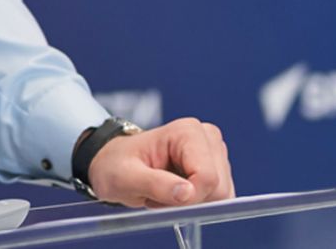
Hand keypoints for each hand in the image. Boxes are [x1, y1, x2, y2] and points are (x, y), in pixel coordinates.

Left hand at [85, 118, 234, 208]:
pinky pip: (218, 200)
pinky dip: (195, 203)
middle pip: (218, 188)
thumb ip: (155, 184)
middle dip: (188, 200)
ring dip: (190, 202)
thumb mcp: (125, 178)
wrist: (115, 164)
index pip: (207, 177)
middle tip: (157, 190)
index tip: (160, 197)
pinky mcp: (216, 169)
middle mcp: (206, 137)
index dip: (188, 197)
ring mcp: (214, 153)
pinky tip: (175, 191)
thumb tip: (188, 194)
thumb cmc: (116, 165)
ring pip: (220, 196)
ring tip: (163, 189)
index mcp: (186, 131)